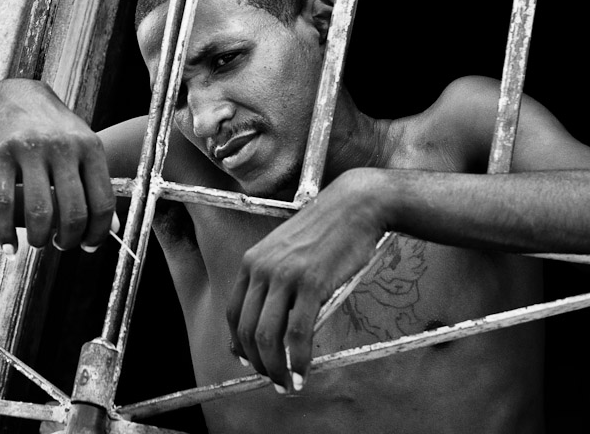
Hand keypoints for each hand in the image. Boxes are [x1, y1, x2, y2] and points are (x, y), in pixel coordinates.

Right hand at [0, 79, 115, 253]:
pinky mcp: (1, 153)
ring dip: (39, 239)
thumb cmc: (55, 130)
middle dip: (68, 239)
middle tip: (61, 244)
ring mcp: (31, 149)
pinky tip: (9, 247)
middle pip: (73, 211)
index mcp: (90, 147)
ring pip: (39, 211)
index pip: (103, 202)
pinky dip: (5, 233)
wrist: (14, 97)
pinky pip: (3, 203)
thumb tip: (114, 227)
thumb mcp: (83, 148)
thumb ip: (97, 184)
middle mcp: (64, 147)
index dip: (98, 232)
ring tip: (37, 242)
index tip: (89, 245)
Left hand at [226, 169, 385, 391]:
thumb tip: (271, 320)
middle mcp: (262, 268)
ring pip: (268, 336)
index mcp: (252, 261)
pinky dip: (299, 359)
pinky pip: (298, 332)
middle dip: (258, 363)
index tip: (249, 362)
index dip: (239, 343)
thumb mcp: (287, 251)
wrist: (354, 206)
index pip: (234, 312)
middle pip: (248, 329)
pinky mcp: (312, 283)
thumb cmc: (326, 232)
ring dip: (275, 368)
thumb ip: (274, 280)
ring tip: (287, 384)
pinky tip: (304, 374)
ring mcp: (286, 275)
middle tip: (273, 381)